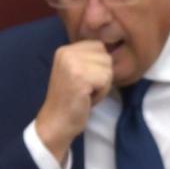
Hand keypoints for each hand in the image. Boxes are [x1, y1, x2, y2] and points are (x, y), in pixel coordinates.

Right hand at [35, 40, 112, 161]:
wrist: (57, 122)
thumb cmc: (71, 100)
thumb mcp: (77, 72)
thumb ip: (89, 59)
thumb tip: (113, 50)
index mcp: (65, 49)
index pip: (99, 46)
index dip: (99, 66)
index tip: (85, 80)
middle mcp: (67, 52)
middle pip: (106, 57)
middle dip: (103, 75)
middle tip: (86, 88)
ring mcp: (73, 64)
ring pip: (108, 68)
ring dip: (103, 85)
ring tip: (86, 93)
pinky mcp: (80, 77)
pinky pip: (106, 80)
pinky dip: (102, 92)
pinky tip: (87, 98)